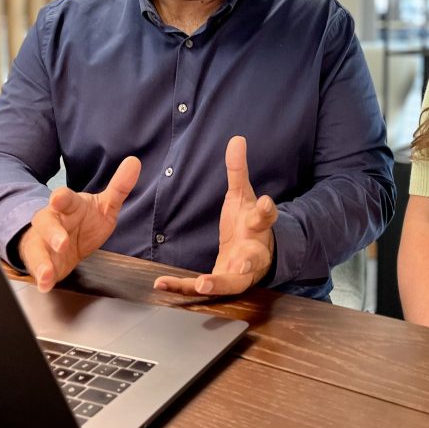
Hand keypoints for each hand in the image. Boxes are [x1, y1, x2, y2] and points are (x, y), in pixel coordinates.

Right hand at [19, 156, 140, 291]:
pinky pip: (38, 268)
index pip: (64, 199)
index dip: (61, 198)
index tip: (58, 198)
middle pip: (47, 224)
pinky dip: (41, 277)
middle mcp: (51, 221)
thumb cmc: (83, 220)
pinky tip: (45, 284)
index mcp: (67, 205)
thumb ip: (119, 187)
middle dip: (53, 233)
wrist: (62, 240)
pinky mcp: (41, 261)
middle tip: (62, 243)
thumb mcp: (104, 206)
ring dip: (42, 261)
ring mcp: (42, 242)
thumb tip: (134, 162)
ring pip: (37, 249)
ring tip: (47, 273)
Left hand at [154, 136, 276, 295]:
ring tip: (202, 285)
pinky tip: (161, 284)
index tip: (265, 202)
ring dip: (217, 284)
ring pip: (231, 283)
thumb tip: (236, 139)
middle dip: (247, 262)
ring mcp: (238, 273)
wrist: (257, 256)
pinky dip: (182, 288)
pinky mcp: (221, 284)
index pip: (265, 216)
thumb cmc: (247, 223)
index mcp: (258, 226)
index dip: (266, 209)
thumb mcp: (243, 195)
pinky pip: (202, 288)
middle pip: (253, 259)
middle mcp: (252, 253)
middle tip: (240, 265)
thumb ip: (238, 170)